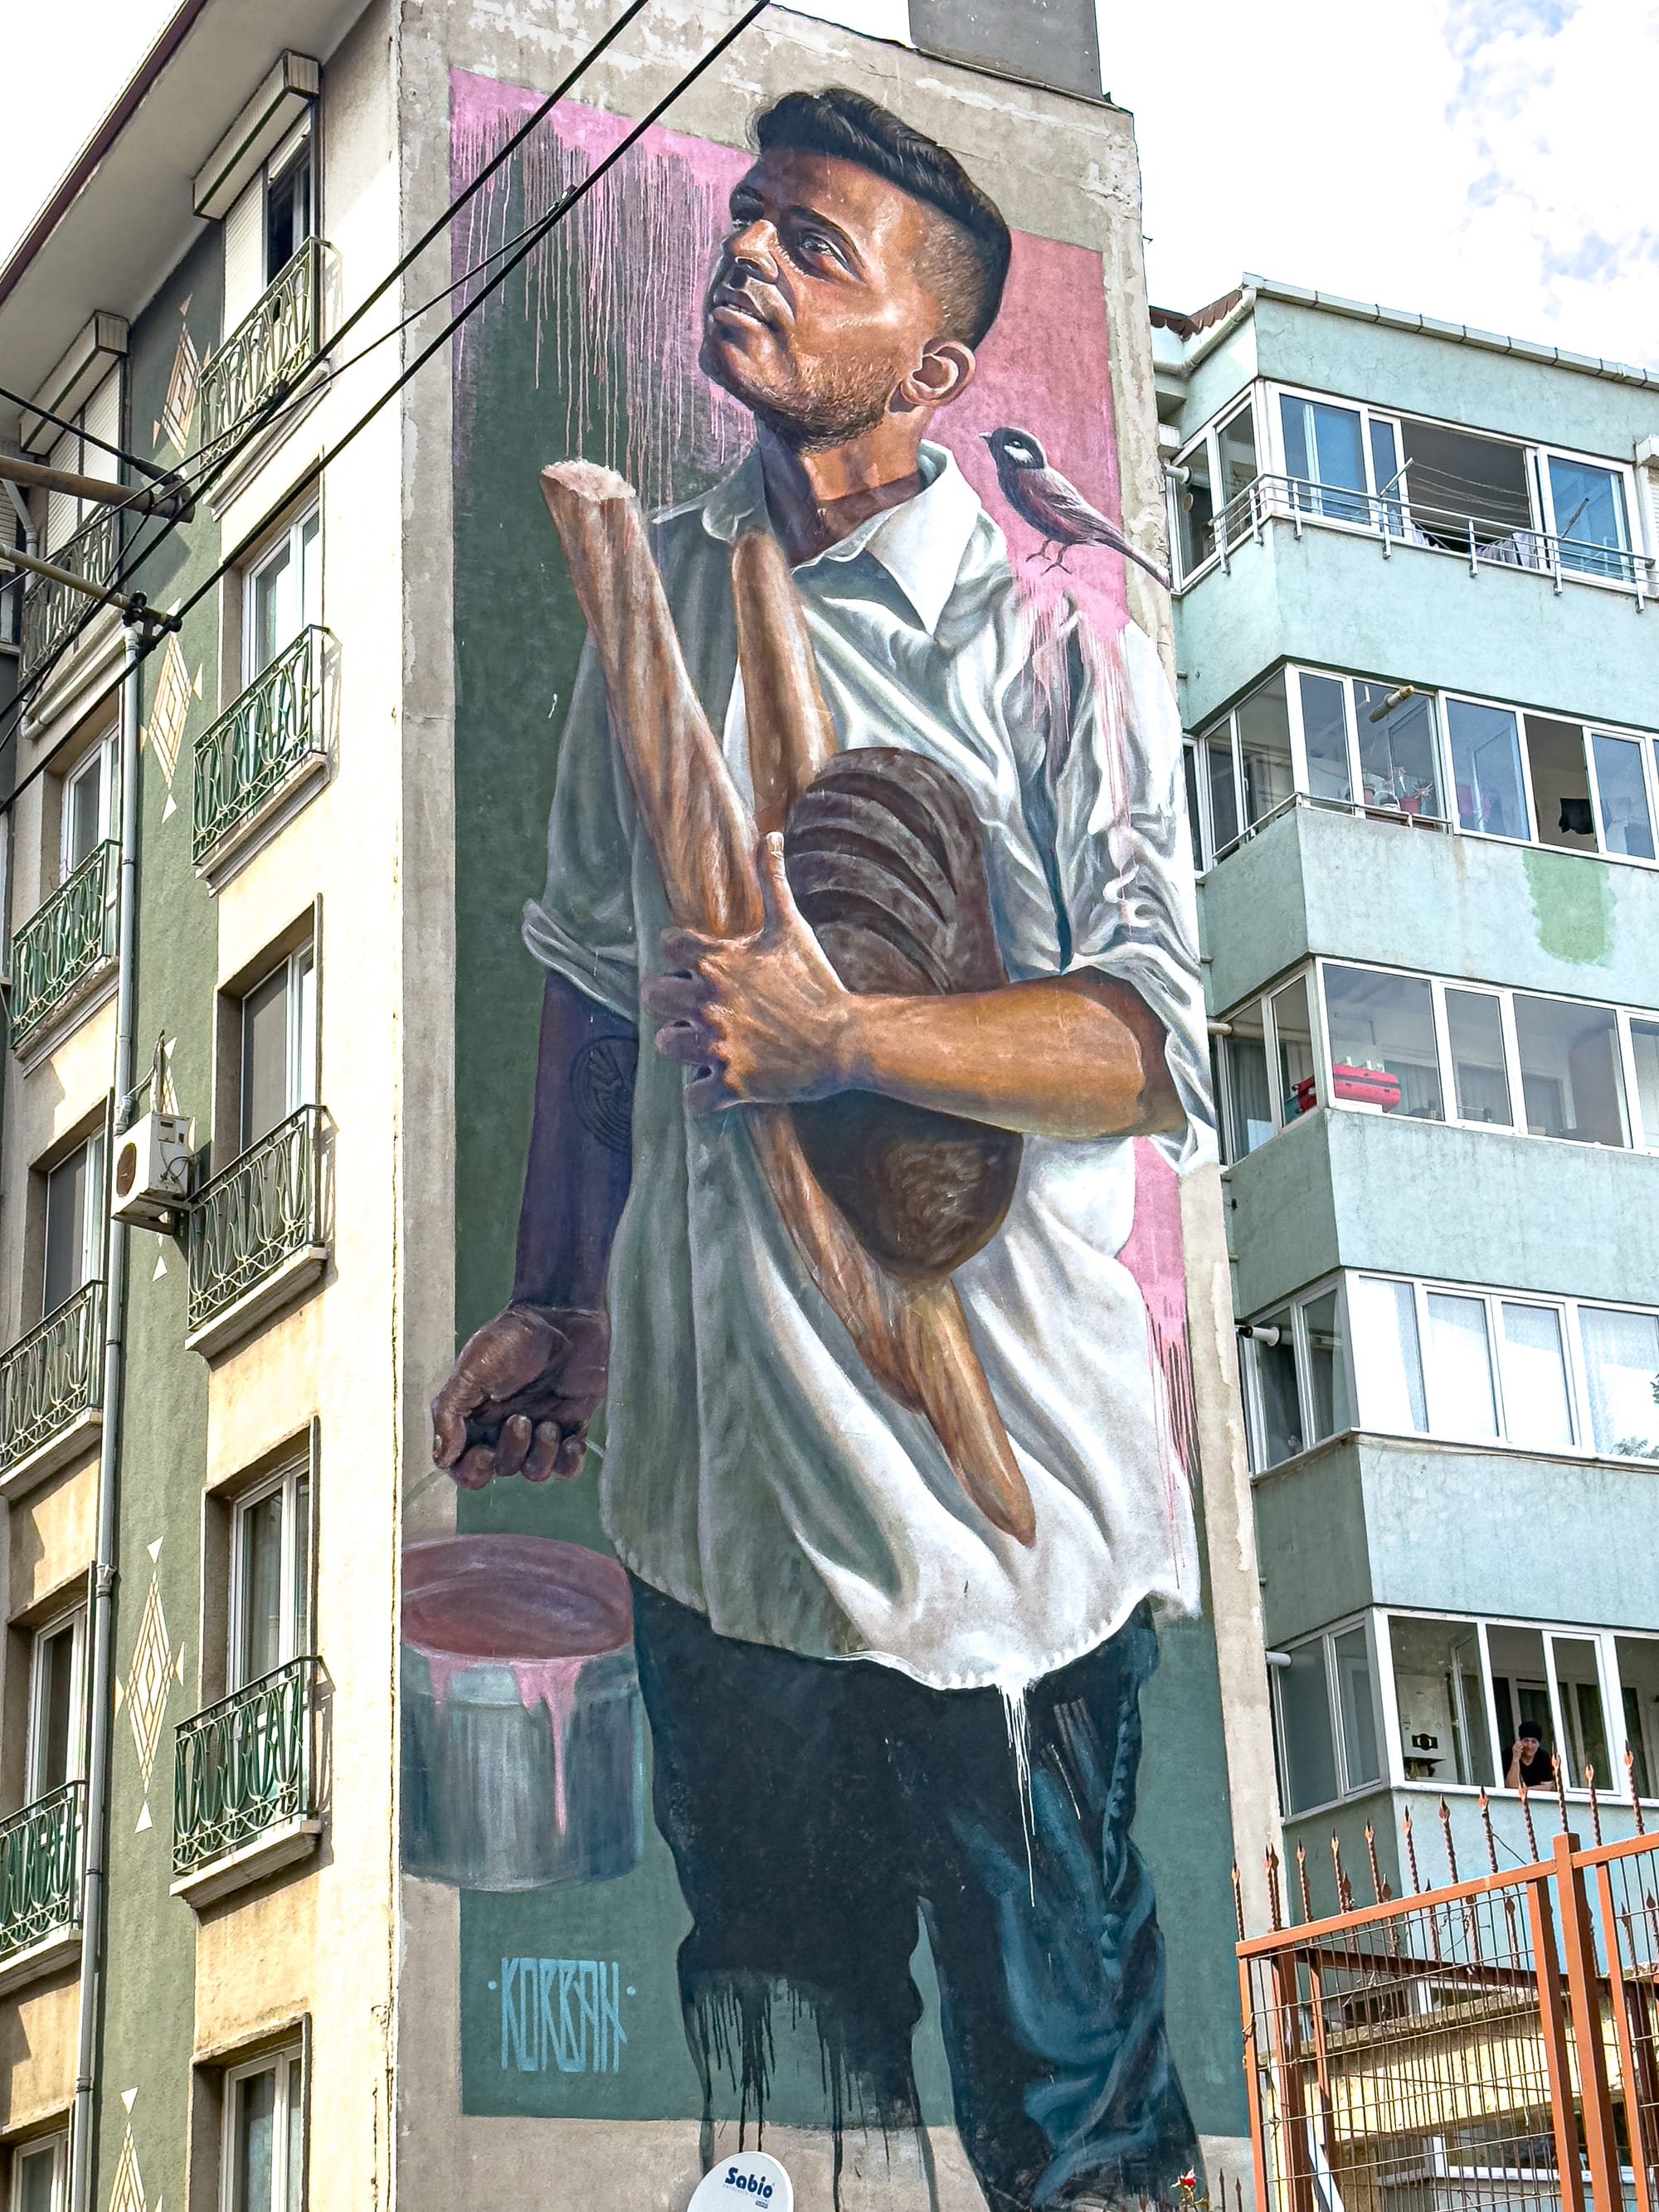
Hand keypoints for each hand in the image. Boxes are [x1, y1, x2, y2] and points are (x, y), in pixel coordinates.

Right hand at [430, 1304, 608, 1489]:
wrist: (560, 1314)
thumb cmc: (510, 1338)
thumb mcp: (471, 1370)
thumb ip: (451, 1414)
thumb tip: (442, 1459)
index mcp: (475, 1419)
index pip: (465, 1468)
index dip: (473, 1472)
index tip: (484, 1452)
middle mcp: (504, 1429)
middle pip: (501, 1470)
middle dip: (511, 1452)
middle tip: (521, 1418)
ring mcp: (538, 1429)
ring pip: (534, 1472)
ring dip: (541, 1457)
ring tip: (549, 1424)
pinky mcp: (570, 1424)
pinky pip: (567, 1465)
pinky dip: (569, 1462)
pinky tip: (572, 1440)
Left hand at [641, 833, 850, 1110]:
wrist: (848, 1039)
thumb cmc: (817, 981)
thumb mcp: (790, 927)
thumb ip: (772, 880)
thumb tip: (769, 833)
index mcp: (718, 961)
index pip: (667, 946)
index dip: (681, 955)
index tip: (700, 966)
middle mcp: (709, 1001)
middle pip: (652, 995)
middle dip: (671, 1001)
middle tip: (698, 1008)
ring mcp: (717, 1043)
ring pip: (665, 1044)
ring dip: (683, 1045)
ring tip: (708, 1045)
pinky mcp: (732, 1082)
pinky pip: (693, 1098)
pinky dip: (703, 1096)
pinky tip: (720, 1082)